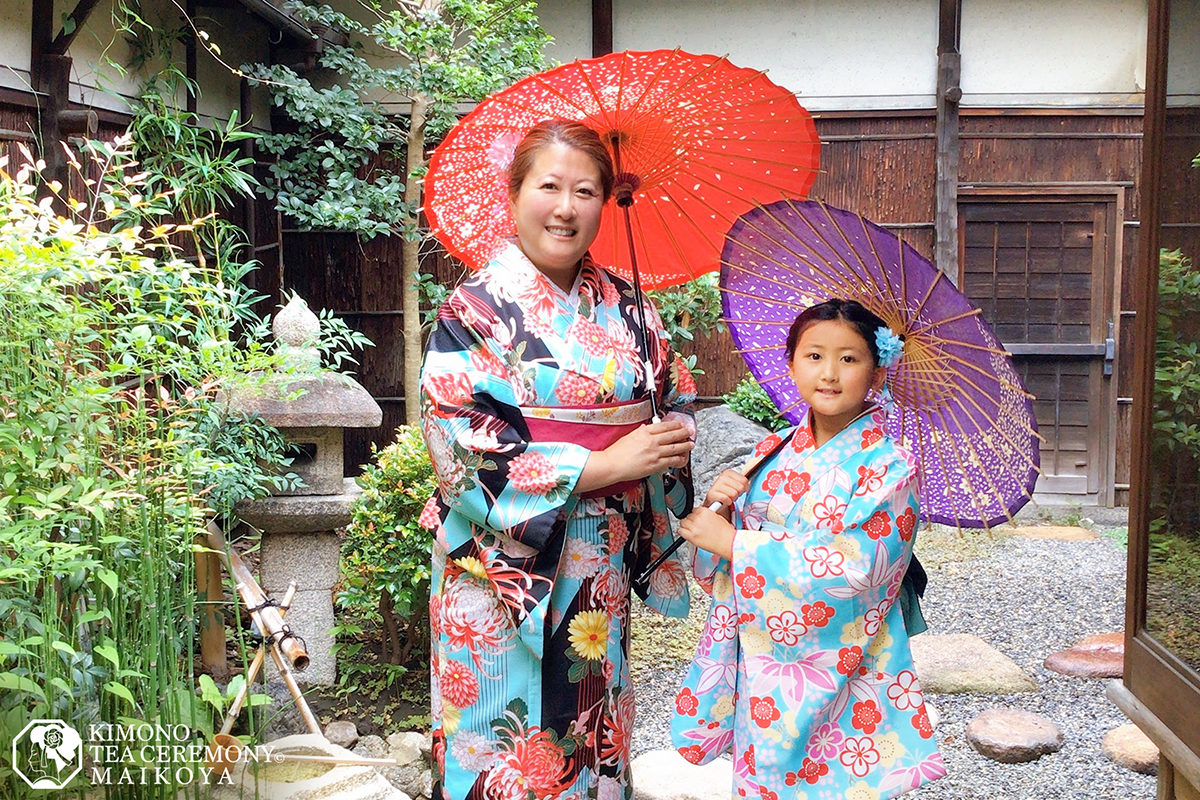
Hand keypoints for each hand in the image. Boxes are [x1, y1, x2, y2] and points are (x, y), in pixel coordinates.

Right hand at [576, 420, 693, 493]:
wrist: (613, 464)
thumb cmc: (617, 452)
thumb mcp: (629, 436)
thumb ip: (640, 432)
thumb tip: (646, 428)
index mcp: (644, 432)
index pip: (664, 425)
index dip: (675, 425)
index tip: (680, 425)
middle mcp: (652, 441)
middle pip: (673, 435)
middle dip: (684, 433)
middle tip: (689, 432)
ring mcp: (655, 453)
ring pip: (676, 448)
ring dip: (685, 446)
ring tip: (690, 444)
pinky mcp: (655, 465)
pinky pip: (672, 461)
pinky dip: (679, 459)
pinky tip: (683, 458)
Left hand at [678, 507, 734, 560]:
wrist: (728, 542)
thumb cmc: (725, 532)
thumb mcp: (717, 517)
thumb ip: (707, 514)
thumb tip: (700, 515)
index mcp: (705, 511)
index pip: (695, 509)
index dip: (697, 515)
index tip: (699, 519)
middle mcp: (698, 518)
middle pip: (688, 516)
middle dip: (692, 521)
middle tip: (697, 526)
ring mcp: (694, 527)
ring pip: (683, 522)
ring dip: (687, 526)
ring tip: (693, 530)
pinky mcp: (691, 536)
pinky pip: (680, 531)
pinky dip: (683, 532)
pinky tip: (688, 534)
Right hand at [703, 469, 749, 519]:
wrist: (717, 504)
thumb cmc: (728, 494)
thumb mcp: (737, 486)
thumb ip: (744, 483)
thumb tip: (752, 485)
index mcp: (728, 473)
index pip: (744, 480)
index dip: (744, 488)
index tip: (739, 490)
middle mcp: (721, 477)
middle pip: (740, 487)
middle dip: (738, 493)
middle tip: (733, 495)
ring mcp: (716, 485)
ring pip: (734, 494)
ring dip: (732, 498)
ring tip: (728, 498)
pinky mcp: (712, 494)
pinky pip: (726, 499)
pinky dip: (727, 502)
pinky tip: (724, 501)